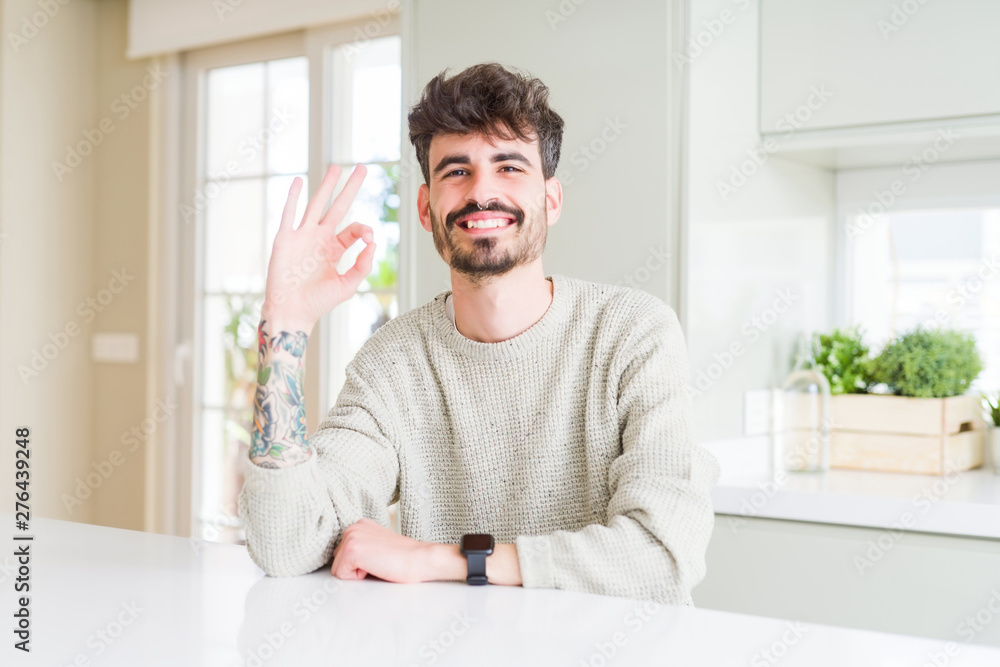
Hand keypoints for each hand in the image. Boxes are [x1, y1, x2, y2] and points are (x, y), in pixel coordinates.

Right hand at [263, 164, 375, 331]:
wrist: (292, 312)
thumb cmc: (319, 302)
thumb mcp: (347, 285)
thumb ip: (362, 266)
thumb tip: (373, 244)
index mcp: (334, 249)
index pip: (352, 229)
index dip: (363, 229)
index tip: (368, 238)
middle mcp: (319, 239)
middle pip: (338, 207)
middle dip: (350, 188)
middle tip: (362, 168)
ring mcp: (302, 237)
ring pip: (316, 204)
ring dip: (326, 186)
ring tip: (336, 167)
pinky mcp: (286, 239)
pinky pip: (289, 213)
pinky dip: (292, 197)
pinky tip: (298, 181)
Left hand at [331, 518, 435, 583]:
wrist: (420, 559)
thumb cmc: (404, 557)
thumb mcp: (378, 545)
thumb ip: (362, 547)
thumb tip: (349, 562)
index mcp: (360, 525)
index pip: (343, 553)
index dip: (359, 563)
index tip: (377, 559)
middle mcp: (353, 527)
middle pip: (337, 560)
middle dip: (355, 567)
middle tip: (378, 562)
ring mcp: (351, 537)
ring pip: (337, 568)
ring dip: (356, 572)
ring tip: (377, 564)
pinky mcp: (352, 550)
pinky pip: (341, 575)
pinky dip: (358, 577)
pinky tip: (376, 567)